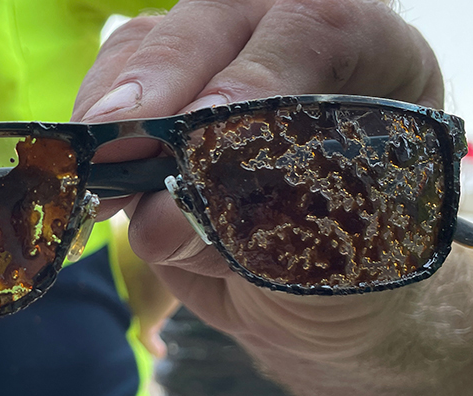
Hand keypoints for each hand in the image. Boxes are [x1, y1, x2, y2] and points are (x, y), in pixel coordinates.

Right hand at [72, 0, 441, 351]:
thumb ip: (261, 235)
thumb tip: (155, 224)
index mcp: (378, 58)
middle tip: (117, 136)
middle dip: (164, 77)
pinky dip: (94, 122)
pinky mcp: (165, 80)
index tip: (206, 132)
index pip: (323, 28)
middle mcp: (298, 36)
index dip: (259, 73)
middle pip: (223, 15)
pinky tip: (94, 173)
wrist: (317, 292)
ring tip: (101, 178)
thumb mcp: (334, 260)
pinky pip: (115, 72)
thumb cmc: (348, 266)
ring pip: (156, 38)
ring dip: (117, 106)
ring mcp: (225, 52)